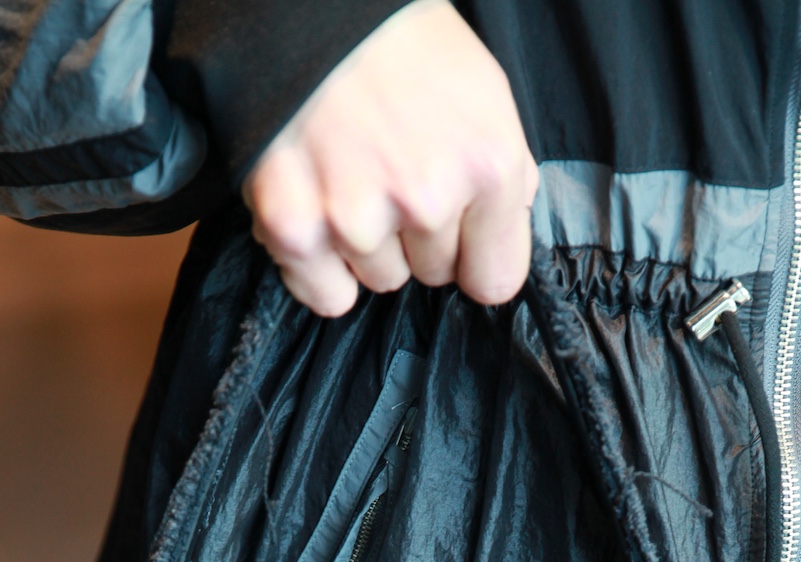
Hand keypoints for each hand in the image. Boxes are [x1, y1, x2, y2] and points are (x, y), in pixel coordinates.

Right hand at [242, 0, 537, 316]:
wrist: (306, 6)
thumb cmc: (400, 42)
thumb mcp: (484, 92)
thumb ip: (505, 175)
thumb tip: (499, 236)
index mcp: (487, 166)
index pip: (495, 281)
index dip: (475, 257)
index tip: (457, 234)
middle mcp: (426, 199)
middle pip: (434, 276)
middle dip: (416, 236)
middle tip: (388, 170)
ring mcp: (358, 218)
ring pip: (380, 281)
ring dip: (367, 245)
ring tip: (348, 175)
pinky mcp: (295, 229)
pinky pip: (326, 295)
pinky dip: (319, 267)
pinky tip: (317, 212)